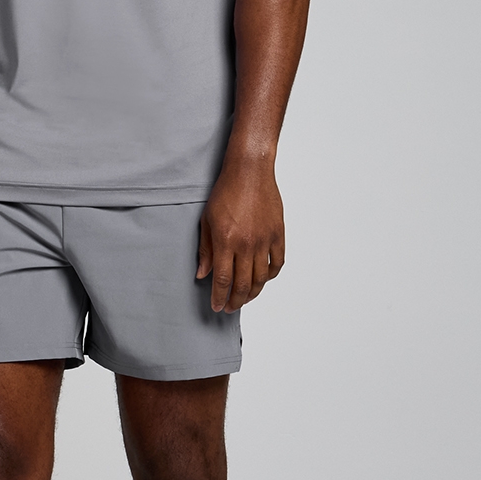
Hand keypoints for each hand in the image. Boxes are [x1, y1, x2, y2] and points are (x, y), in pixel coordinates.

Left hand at [197, 160, 284, 312]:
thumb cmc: (226, 192)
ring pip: (261, 278)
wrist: (249, 172)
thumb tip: (202, 274)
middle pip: (243, 284)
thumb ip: (206, 250)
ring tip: (245, 297)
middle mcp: (246, 244)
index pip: (222, 280)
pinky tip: (263, 279)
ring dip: (253, 293)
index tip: (217, 306)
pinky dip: (270, 275)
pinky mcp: (278, 234)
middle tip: (230, 307)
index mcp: (226, 241)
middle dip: (235, 301)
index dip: (219, 297)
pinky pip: (277, 263)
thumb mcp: (207, 220)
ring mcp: (264, 240)